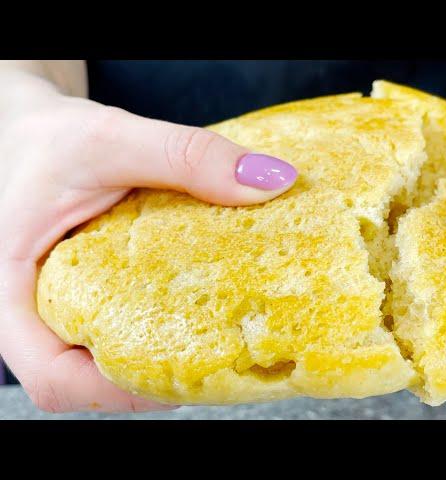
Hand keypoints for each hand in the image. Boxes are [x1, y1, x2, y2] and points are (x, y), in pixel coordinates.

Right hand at [0, 76, 296, 412]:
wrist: (27, 128)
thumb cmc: (46, 137)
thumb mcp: (110, 138)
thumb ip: (185, 155)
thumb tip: (271, 181)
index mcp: (12, 294)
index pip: (55, 379)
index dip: (118, 391)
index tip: (184, 372)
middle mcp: (35, 312)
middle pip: (91, 378)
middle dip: (157, 376)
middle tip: (222, 356)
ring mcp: (63, 305)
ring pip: (109, 354)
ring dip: (164, 352)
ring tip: (223, 335)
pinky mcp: (89, 291)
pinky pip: (121, 321)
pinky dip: (163, 320)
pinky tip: (203, 302)